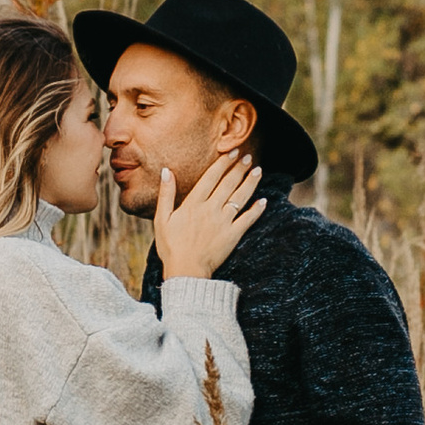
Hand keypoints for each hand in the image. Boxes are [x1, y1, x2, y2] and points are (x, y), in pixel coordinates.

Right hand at [151, 147, 260, 280]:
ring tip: (258, 171)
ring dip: (250, 183)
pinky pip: (248, 219)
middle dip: (239, 168)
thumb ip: (166, 194)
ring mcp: (224, 222)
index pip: (211, 177)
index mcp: (193, 204)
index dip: (222, 163)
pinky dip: (257, 210)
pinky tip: (263, 201)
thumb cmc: (171, 247)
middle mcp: (211, 209)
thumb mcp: (161, 219)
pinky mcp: (233, 235)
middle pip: (228, 184)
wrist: (186, 272)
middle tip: (248, 156)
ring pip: (240, 198)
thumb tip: (166, 171)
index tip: (231, 152)